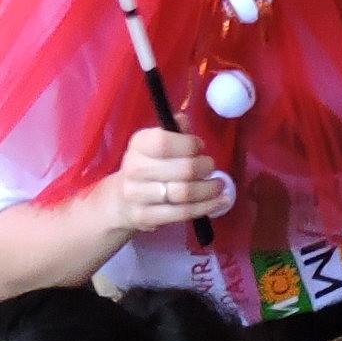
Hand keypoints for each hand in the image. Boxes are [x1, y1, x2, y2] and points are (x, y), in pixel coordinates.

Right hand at [98, 126, 236, 236]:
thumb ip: (175, 130)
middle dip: (205, 168)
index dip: (189, 145)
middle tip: (212, 167)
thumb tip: (185, 123)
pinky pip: (182, 213)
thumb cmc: (150, 165)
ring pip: (184, 194)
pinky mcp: (145, 217)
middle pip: (182, 170)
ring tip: (219, 186)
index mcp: (139, 144)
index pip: (165, 142)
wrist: (122, 200)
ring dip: (209, 190)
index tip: (200, 147)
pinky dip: (205, 207)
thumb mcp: (157, 141)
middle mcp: (135, 168)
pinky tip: (219, 202)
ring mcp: (137, 195)